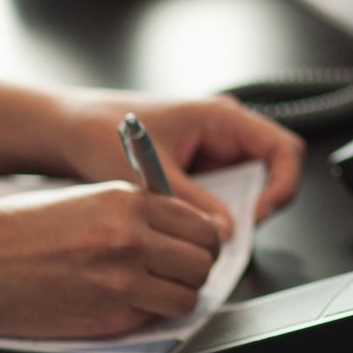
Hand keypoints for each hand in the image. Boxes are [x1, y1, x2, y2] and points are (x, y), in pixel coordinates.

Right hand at [0, 180, 222, 338]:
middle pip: (203, 258)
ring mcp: (121, 280)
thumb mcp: (82, 199)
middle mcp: (131, 238)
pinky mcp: (107, 317)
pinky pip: (155, 317)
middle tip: (178, 271)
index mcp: (126, 201)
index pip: (199, 222)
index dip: (200, 237)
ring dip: (178, 294)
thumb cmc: (12, 231)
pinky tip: (128, 304)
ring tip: (156, 290)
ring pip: (189, 294)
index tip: (192, 244)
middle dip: (196, 266)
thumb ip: (132, 211)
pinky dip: (151, 315)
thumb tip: (172, 228)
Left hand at [52, 91, 303, 236]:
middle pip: (271, 171)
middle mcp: (225, 132)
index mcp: (222, 117)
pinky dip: (215, 215)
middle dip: (257, 206)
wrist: (68, 131)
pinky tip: (192, 229)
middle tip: (230, 234)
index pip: (284, 149)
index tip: (257, 215)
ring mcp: (213, 151)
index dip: (282, 185)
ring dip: (234, 213)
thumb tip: (227, 232)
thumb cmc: (101, 132)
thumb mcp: (151, 174)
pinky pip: (224, 196)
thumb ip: (193, 203)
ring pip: (248, 188)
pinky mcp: (199, 170)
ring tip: (207, 234)